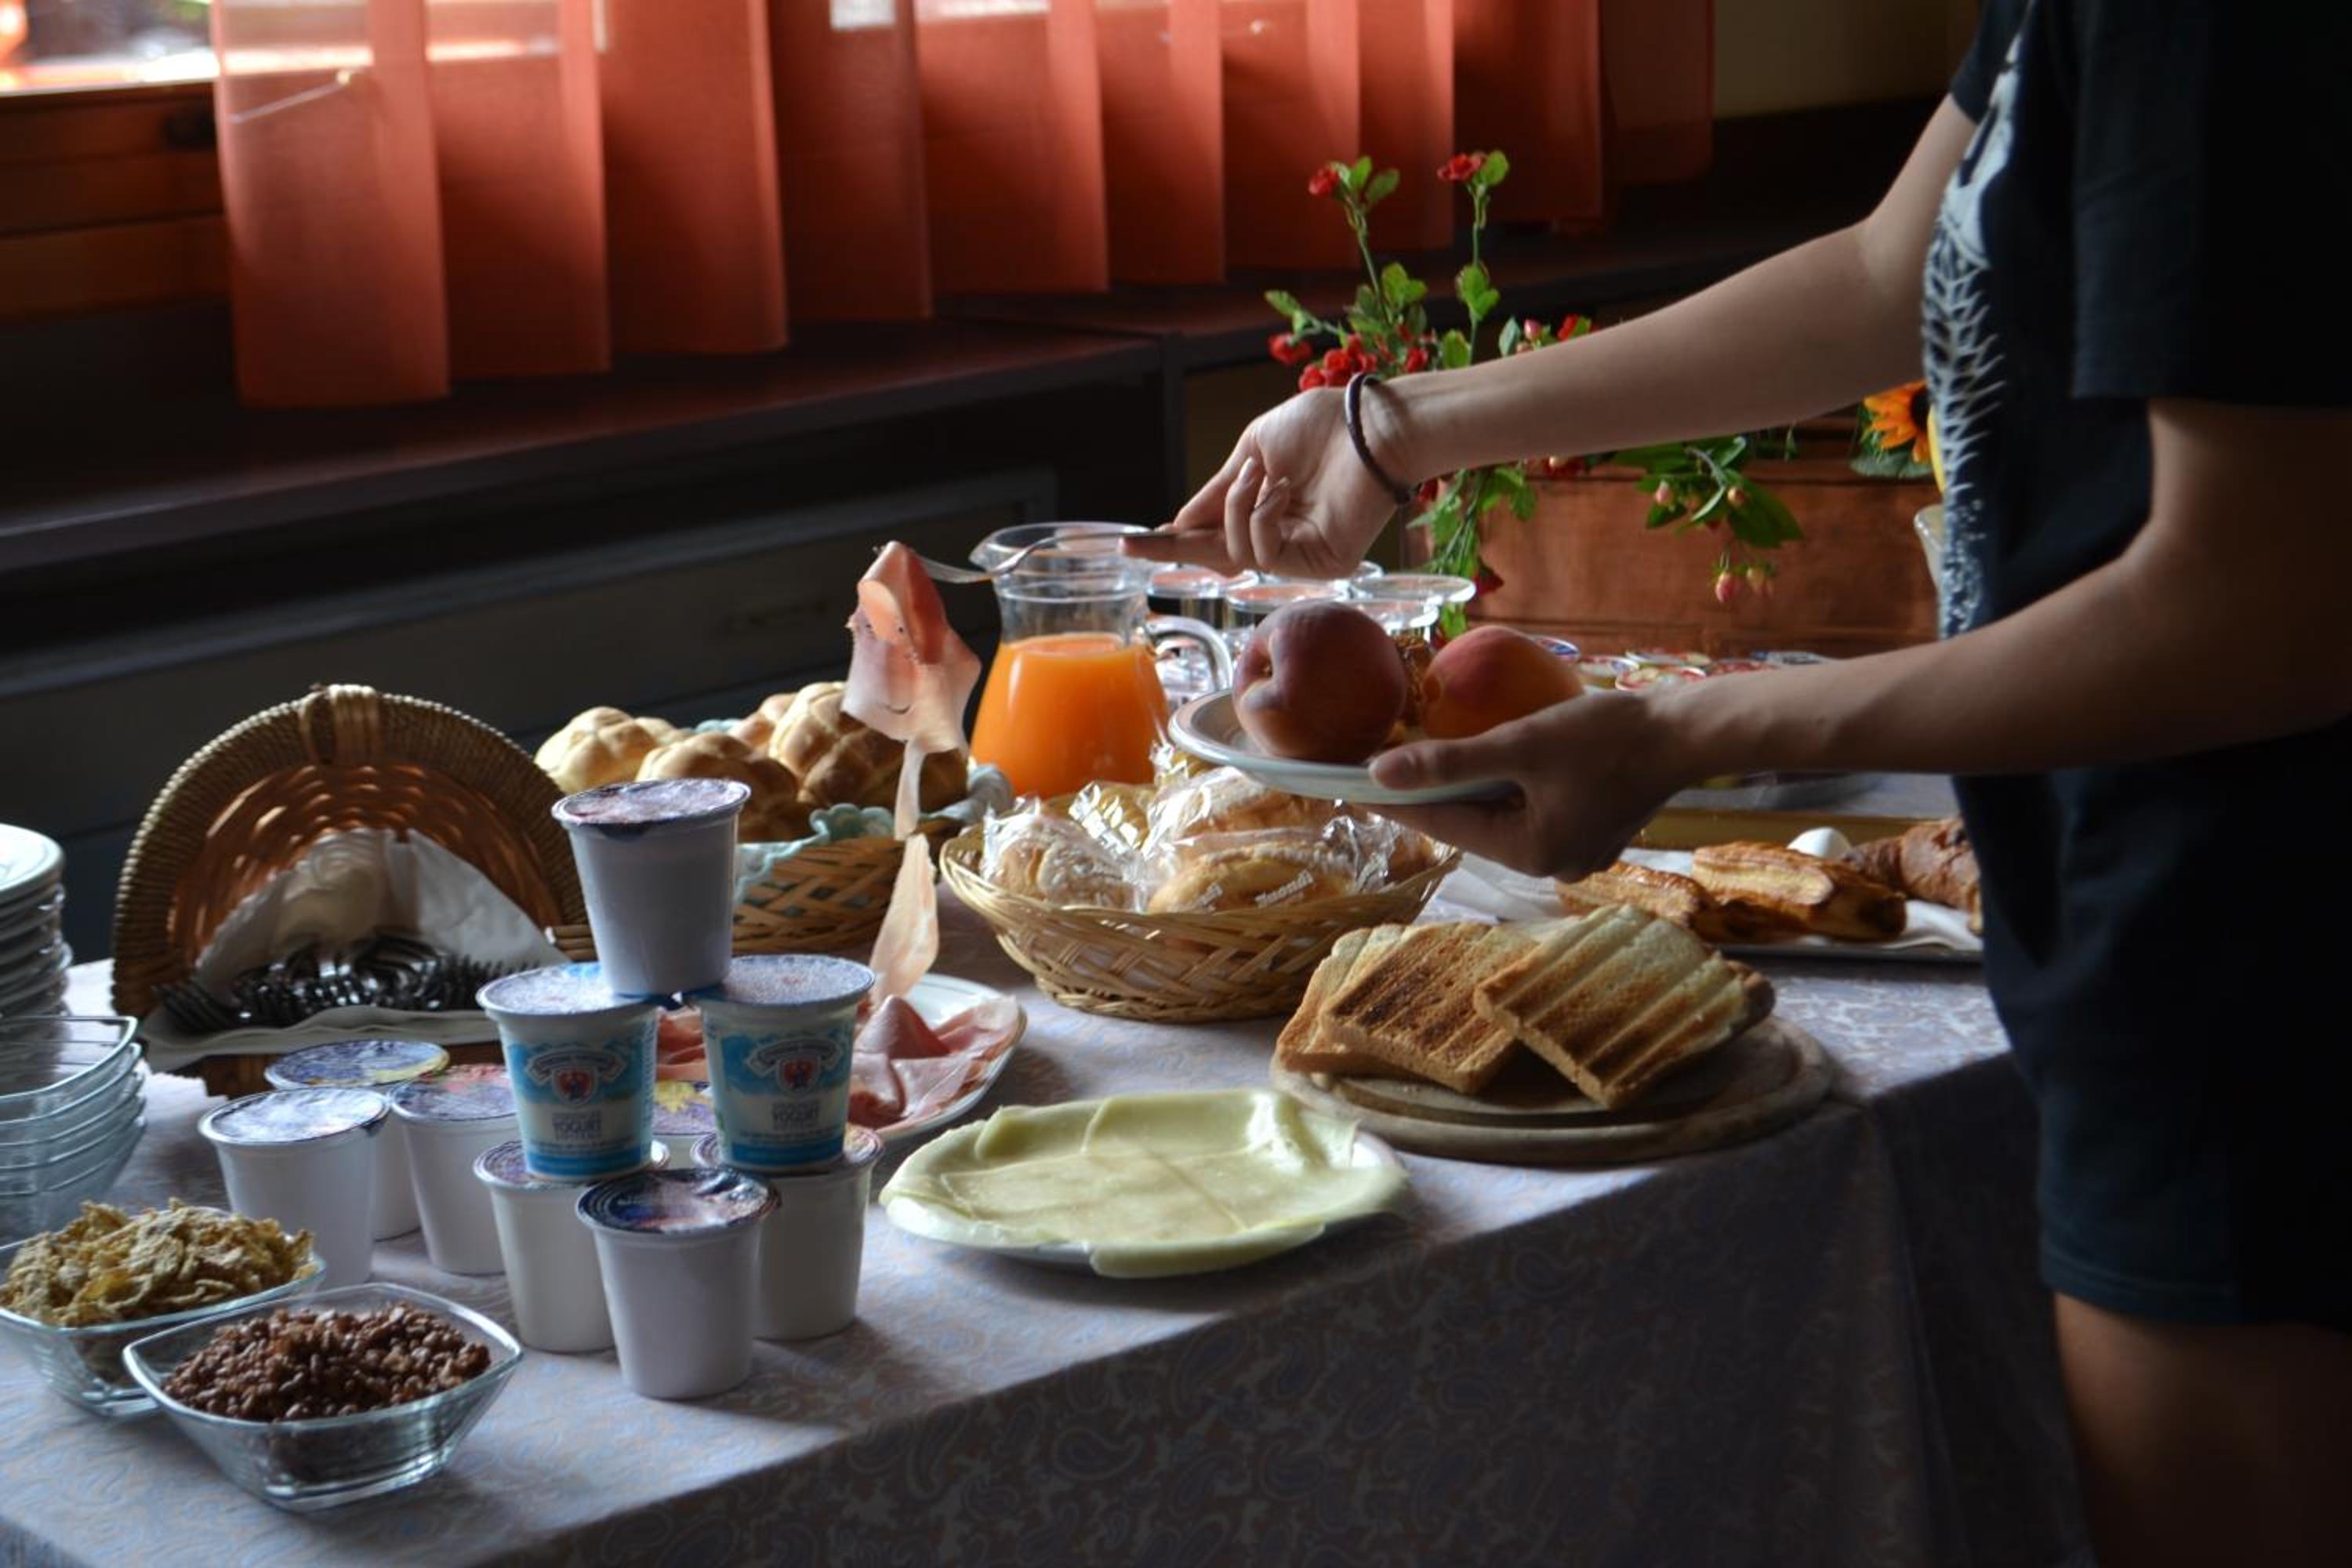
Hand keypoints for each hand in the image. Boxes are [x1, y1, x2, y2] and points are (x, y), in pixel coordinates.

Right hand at [1125, 387, 1401, 576]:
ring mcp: (1302, 554)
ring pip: (1236, 554)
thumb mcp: (1254, 449)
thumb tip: (1180, 523)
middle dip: (1175, 549)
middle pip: (1217, 555)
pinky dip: (1260, 518)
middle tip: (1131, 549)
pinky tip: (1277, 490)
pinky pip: (1264, 553)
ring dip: (1234, 510)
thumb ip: (1219, 489)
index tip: (1133, 545)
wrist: (1370, 427)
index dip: (1177, 538)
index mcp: (1267, 507)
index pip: (1214, 531)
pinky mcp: (1321, 564)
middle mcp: (1284, 536)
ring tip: (1258, 474)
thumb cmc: (1322, 426)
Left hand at [1367, 693, 1695, 878]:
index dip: (1396, 801)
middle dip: (1432, 795)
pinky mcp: (1590, 831)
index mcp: (1530, 853)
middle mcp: (1551, 864)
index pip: (1443, 823)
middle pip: (1472, 823)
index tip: (1351, 785)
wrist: (1687, 734)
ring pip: (1502, 817)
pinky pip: (1531, 811)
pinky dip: (1508, 789)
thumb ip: (1448, 761)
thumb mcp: (1521, 743)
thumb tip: (1378, 774)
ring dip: (1470, 790)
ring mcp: (1574, 852)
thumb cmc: (1607, 736)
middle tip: (1381, 769)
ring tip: (1425, 763)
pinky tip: (1489, 763)